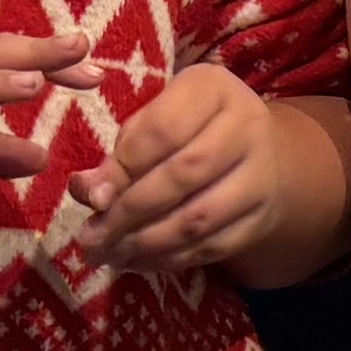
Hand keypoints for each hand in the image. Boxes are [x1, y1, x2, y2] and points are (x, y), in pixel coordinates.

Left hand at [81, 66, 289, 274]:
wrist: (257, 153)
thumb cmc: (189, 129)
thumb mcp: (154, 121)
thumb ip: (120, 153)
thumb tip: (87, 191)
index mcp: (213, 89)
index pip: (163, 130)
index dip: (123, 167)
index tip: (91, 197)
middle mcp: (247, 126)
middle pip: (183, 175)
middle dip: (130, 212)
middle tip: (92, 237)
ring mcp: (261, 175)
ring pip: (199, 218)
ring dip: (146, 243)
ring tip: (109, 254)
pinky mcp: (263, 217)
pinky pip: (213, 246)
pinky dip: (170, 259)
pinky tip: (138, 261)